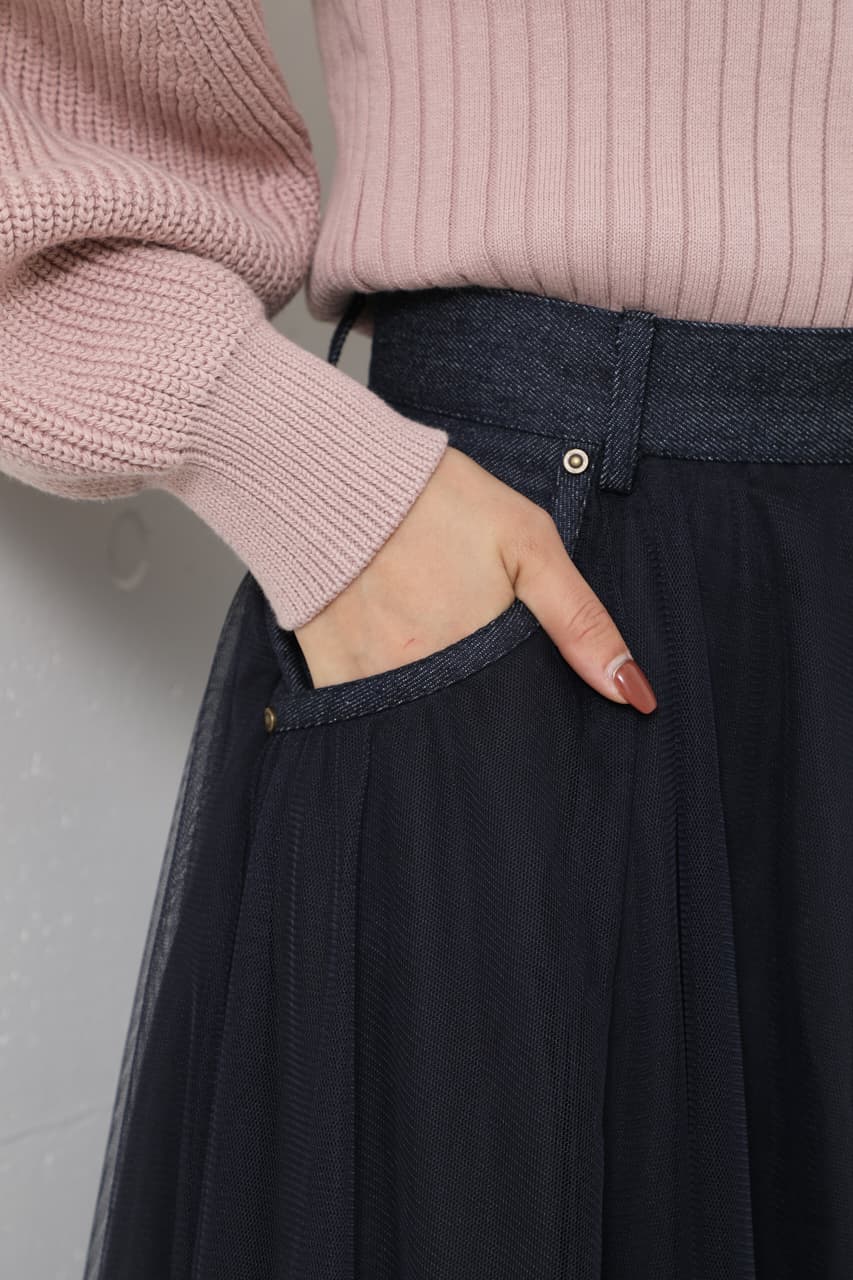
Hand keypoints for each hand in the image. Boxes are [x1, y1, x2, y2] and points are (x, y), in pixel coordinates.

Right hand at [294, 446, 656, 712]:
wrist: (335, 475)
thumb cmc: (440, 502)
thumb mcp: (529, 545)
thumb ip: (581, 621)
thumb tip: (632, 691)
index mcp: (478, 656)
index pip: (518, 721)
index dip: (528, 713)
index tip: (526, 693)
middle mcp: (423, 682)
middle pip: (467, 727)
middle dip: (481, 707)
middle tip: (468, 645)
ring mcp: (372, 684)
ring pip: (418, 722)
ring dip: (433, 700)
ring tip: (430, 640)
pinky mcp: (330, 677)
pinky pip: (366, 709)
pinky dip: (384, 690)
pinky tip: (389, 645)